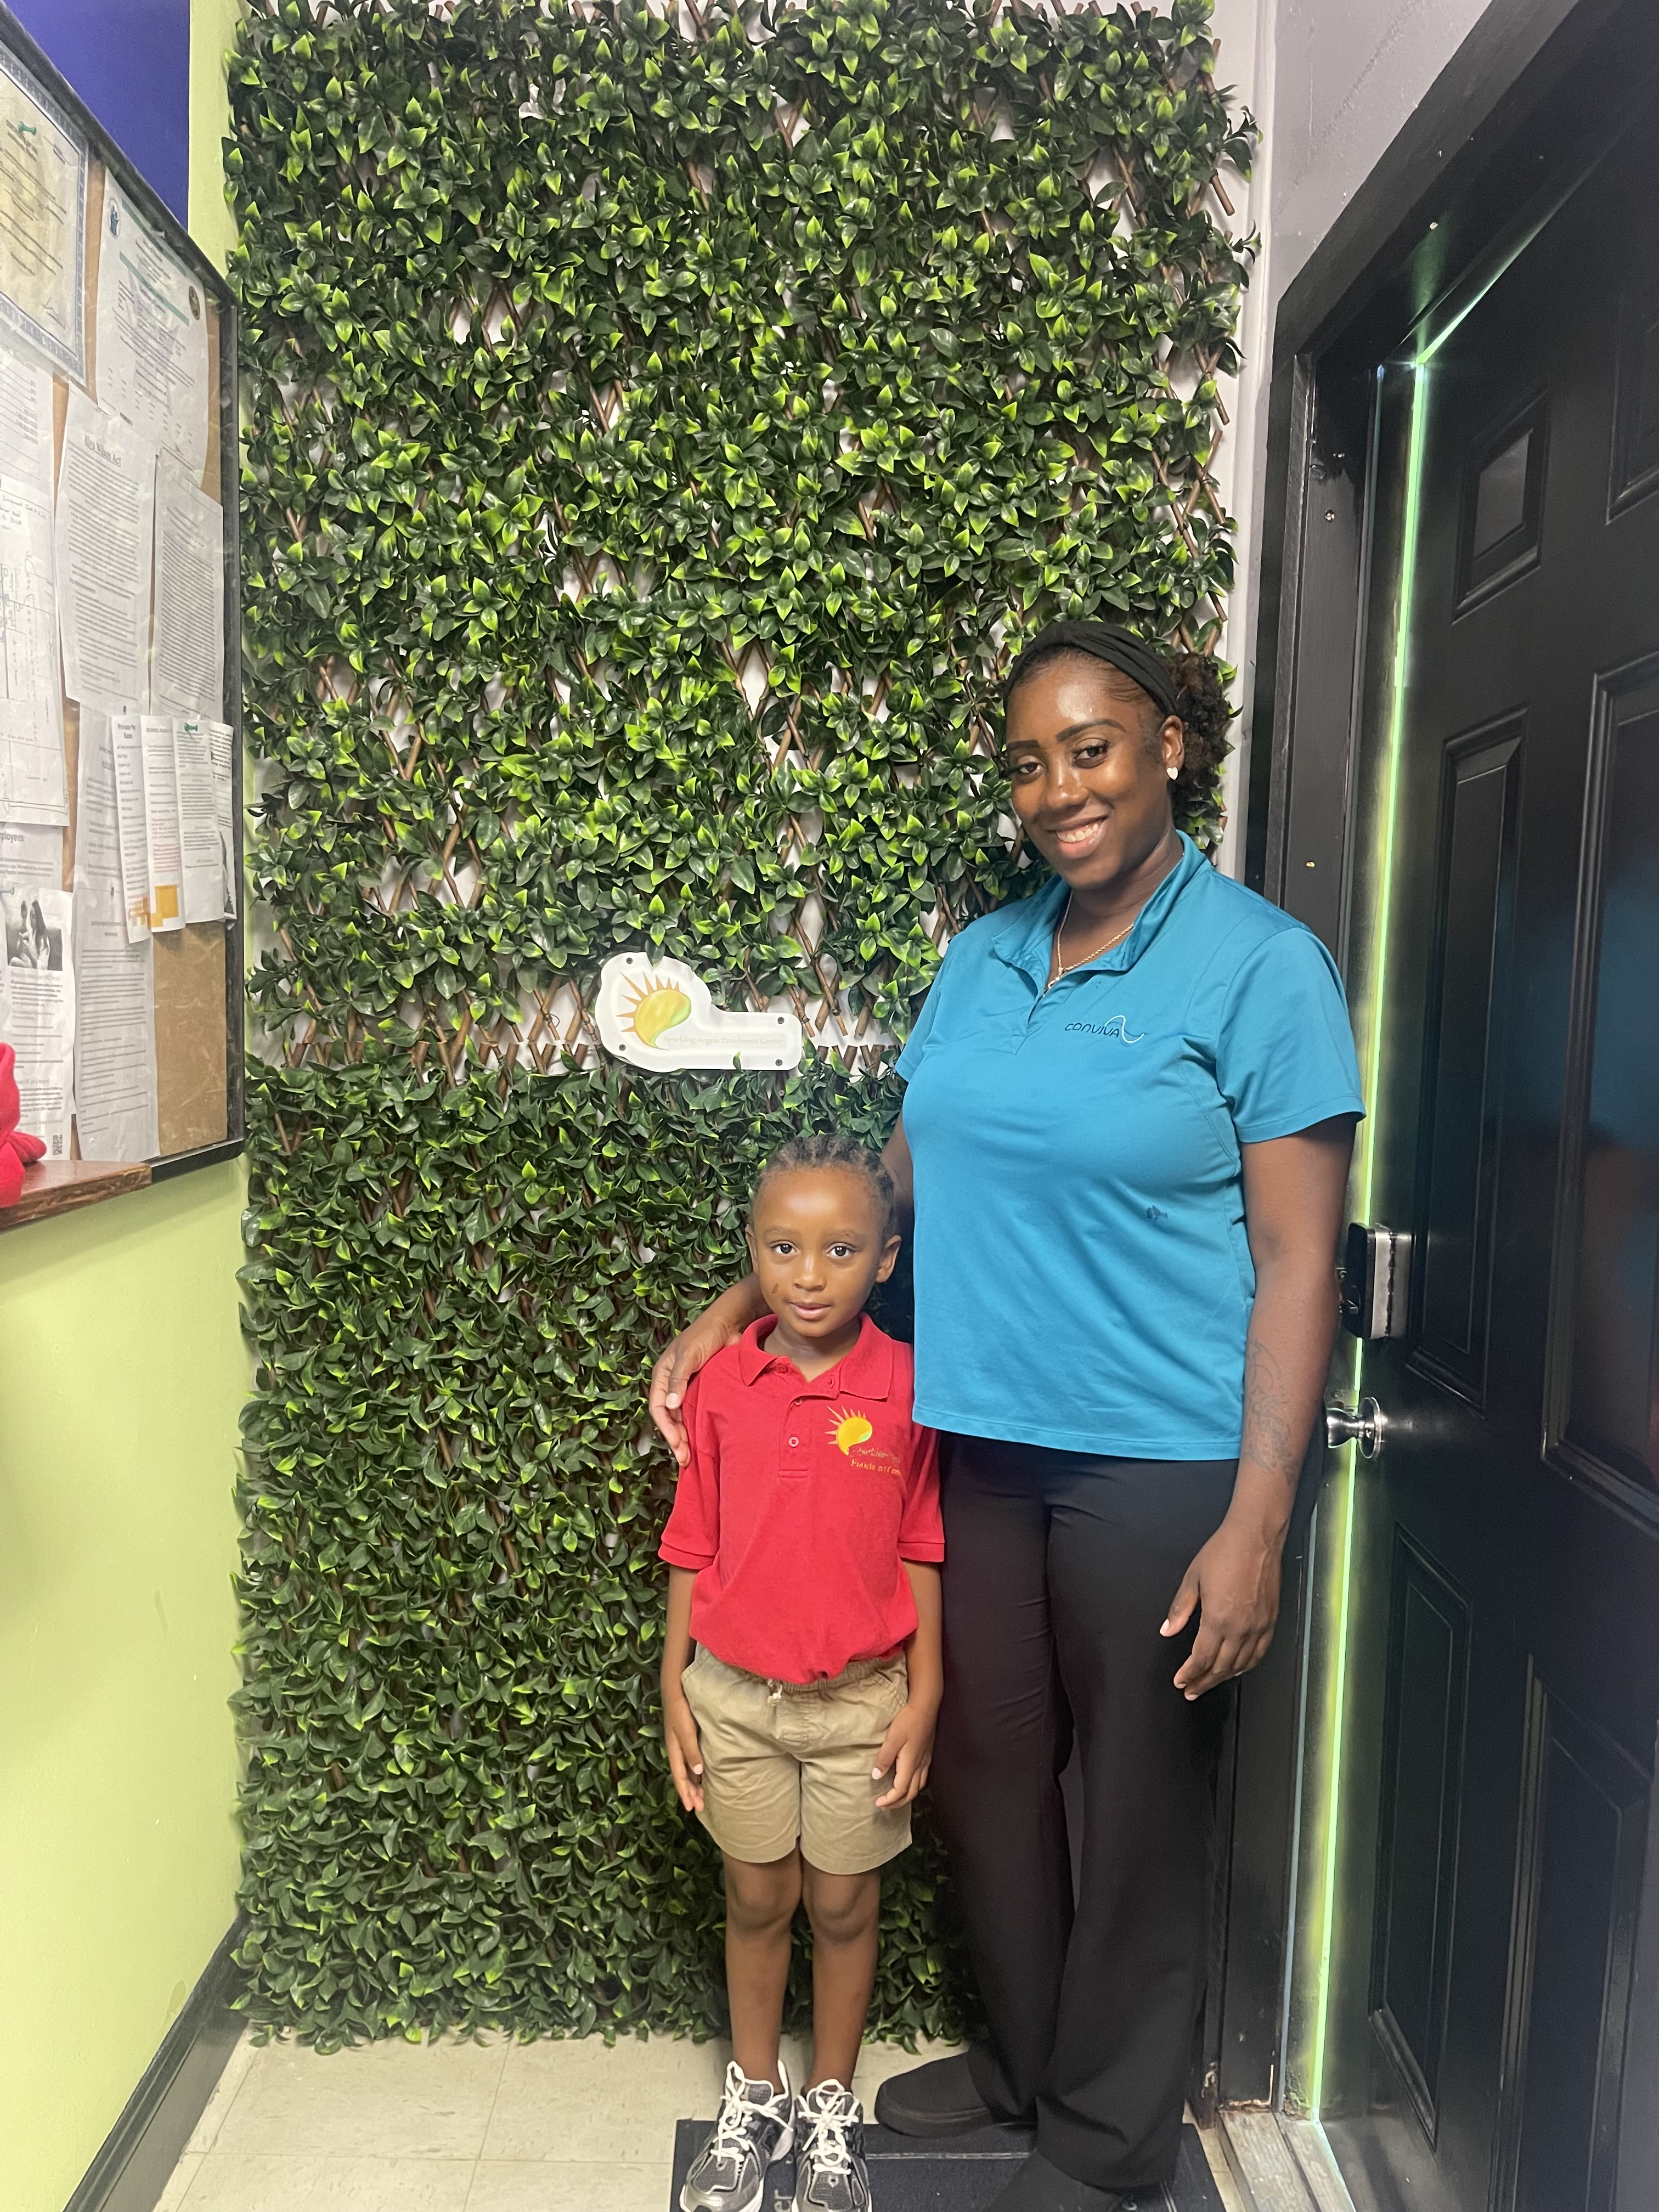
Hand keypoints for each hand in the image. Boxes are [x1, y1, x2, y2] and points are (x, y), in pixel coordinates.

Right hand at [649, 1307, 746, 1467]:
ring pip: (684, 1418)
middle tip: (685, 1459)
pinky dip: (701, 1427)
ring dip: (688, 1437)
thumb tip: (671, 1406)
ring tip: (694, 1456)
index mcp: (663, 1375)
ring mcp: (690, 1388)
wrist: (731, 1324)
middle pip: (670, 1417)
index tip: (677, 1444)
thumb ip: (679, 1380)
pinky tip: (707, 1440)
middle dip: (676, 1439)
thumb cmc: (705, 1335)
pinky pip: (700, 1413)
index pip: (658, 1407)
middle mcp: (674, 1384)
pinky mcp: (707, 1390)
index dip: (666, 1428)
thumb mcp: (688, 1355)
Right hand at [663, 1683, 704, 1811]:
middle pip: (683, 1775)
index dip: (685, 1792)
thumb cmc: (680, 1709)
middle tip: (700, 1807)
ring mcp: (681, 1742)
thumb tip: (697, 1772)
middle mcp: (677, 1748)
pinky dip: (696, 1770)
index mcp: (674, 1749)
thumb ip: (691, 1750)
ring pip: (687, 1768)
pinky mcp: (687, 1735)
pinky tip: (702, 1773)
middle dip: (690, 1792)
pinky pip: (691, 1759)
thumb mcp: (685, 1731)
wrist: (676, 1687)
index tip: (693, 1808)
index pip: (679, 1776)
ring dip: (694, 1783)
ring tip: (702, 1796)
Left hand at [873, 1698, 937, 1809]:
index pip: (900, 1790)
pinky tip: (909, 1781)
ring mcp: (926, 1761)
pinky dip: (914, 1786)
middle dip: (898, 1803)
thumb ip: (884, 1758)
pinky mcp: (927, 1755)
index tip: (878, 1803)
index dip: (889, 1800)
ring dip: (907, 1796)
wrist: (926, 1707)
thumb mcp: (892, 1738)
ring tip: (896, 1798)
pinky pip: (923, 1778)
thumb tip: (877, 1776)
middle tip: (885, 1806)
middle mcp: (920, 1765)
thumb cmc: (908, 1720)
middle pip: (911, 1793)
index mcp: (910, 1764)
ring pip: (919, 1786)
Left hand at [1161, 1515, 1283, 1699]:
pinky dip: (1247, 1665)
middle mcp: (1241, 1628)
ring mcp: (1259, 1626)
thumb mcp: (1192, 1578)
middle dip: (1204, 1681)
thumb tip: (1168, 1630)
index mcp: (1218, 1619)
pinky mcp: (1271, 1620)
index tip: (1180, 1681)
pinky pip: (1260, 1653)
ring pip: (1242, 1664)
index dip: (1189, 1673)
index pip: (1202, 1658)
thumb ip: (1180, 1608)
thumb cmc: (1224, 1552)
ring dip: (1224, 1677)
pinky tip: (1239, 1668)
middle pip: (1221, 1667)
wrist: (1255, 1536)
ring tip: (1210, 1683)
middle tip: (1191, 1690)